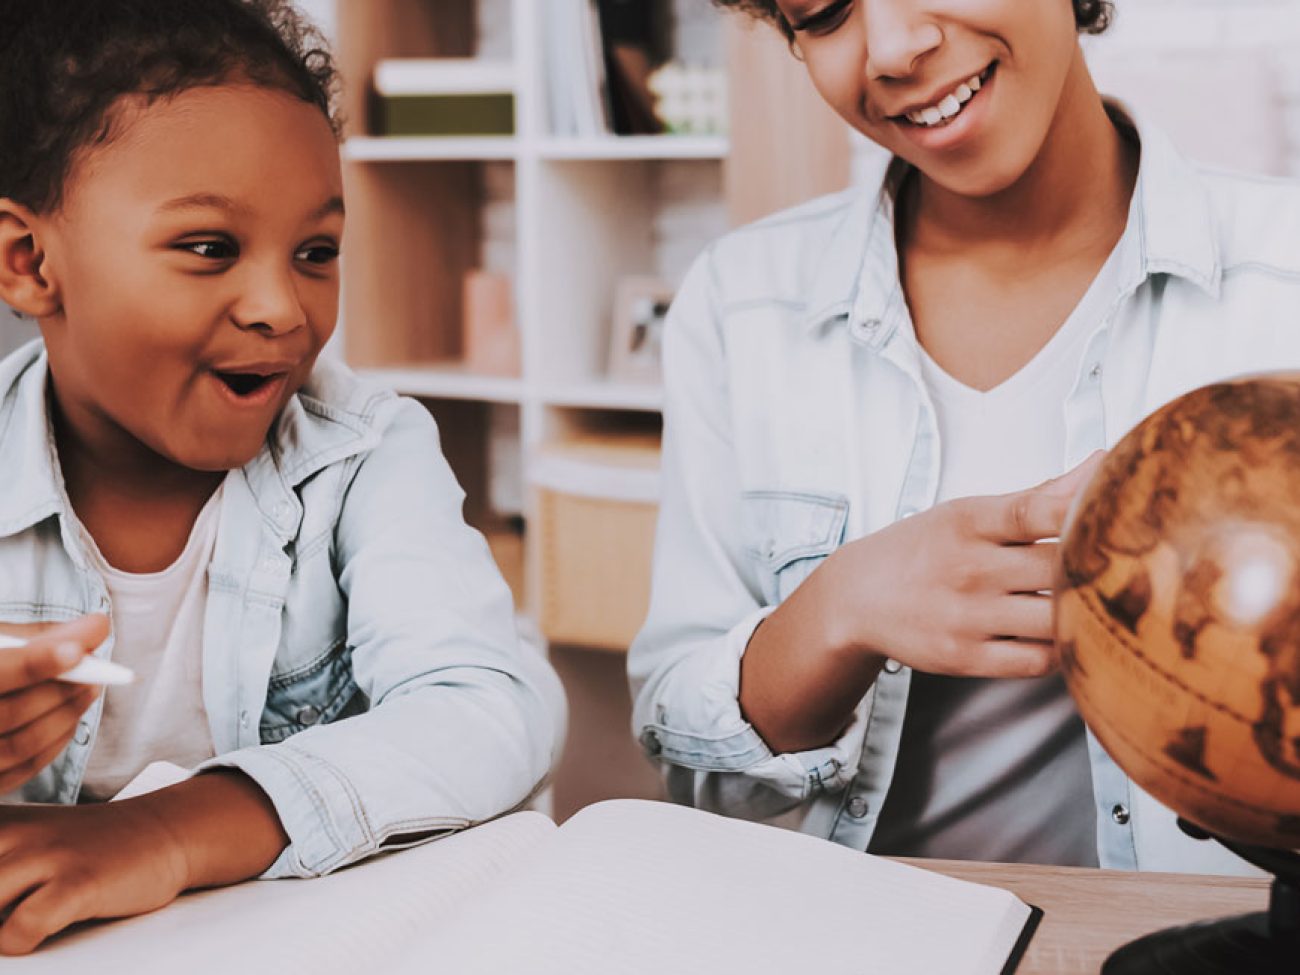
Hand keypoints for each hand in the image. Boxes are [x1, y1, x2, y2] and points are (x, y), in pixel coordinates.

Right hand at [0, 615, 109, 791]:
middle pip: (8, 714)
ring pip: (19, 747)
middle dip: (60, 690)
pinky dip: (53, 743)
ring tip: (90, 688)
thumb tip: (95, 628)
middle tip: (96, 669)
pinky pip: (19, 771)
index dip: (35, 663)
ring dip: (65, 716)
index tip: (78, 650)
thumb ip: (34, 637)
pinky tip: (69, 718)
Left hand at [0, 797, 187, 954]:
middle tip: (5, 906)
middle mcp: (12, 832)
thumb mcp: (21, 838)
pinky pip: (20, 930)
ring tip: (12, 923)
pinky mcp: (77, 883)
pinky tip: (32, 933)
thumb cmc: (82, 847)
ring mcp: (45, 856)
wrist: (163, 830)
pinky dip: (16, 943)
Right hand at [739, 454, 1103, 752]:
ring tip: (1112, 606)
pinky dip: (1064, 650)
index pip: (1034, 510)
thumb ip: (1037, 496)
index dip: (1083, 507)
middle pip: (1058, 569)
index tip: (1123, 506)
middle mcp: (969, 567)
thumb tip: (1101, 462)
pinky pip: (1036, 660)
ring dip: (1088, 613)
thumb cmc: (922, 549)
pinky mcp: (966, 657)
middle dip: (1103, 568)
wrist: (856, 598)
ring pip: (1055, 619)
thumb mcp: (967, 513)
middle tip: (1143, 568)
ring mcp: (967, 616)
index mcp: (969, 521)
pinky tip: (1071, 636)